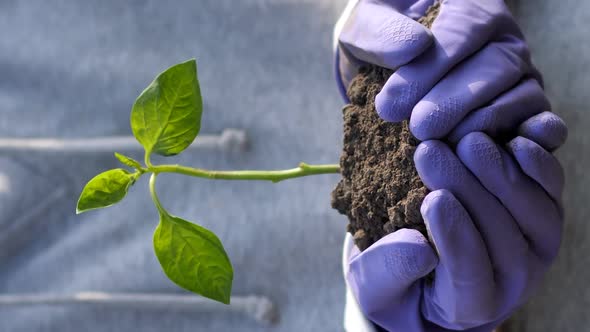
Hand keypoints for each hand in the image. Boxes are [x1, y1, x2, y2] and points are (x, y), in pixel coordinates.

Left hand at [337, 0, 541, 141]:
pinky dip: (521, 142)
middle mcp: (503, 35)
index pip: (462, 30)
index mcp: (469, 3)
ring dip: (479, 124)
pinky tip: (479, 156)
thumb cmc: (379, 42)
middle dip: (456, 100)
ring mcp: (520, 72)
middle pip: (496, 65)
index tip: (390, 105)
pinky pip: (540, 124)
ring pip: (520, 96)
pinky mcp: (527, 109)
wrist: (384, 70)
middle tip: (419, 128)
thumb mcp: (366, 27)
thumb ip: (382, 31)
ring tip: (438, 144)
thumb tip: (415, 46)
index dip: (429, 70)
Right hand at [346, 131, 564, 330]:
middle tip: (430, 152)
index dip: (454, 237)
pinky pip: (552, 187)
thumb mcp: (376, 286)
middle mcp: (512, 278)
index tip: (431, 200)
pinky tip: (508, 137)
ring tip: (465, 141)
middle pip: (502, 235)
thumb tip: (419, 247)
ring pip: (535, 211)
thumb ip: (389, 271)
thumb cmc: (399, 279)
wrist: (432, 265)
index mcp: (470, 305)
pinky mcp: (544, 211)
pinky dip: (536, 160)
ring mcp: (535, 245)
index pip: (470, 274)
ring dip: (501, 172)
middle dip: (468, 191)